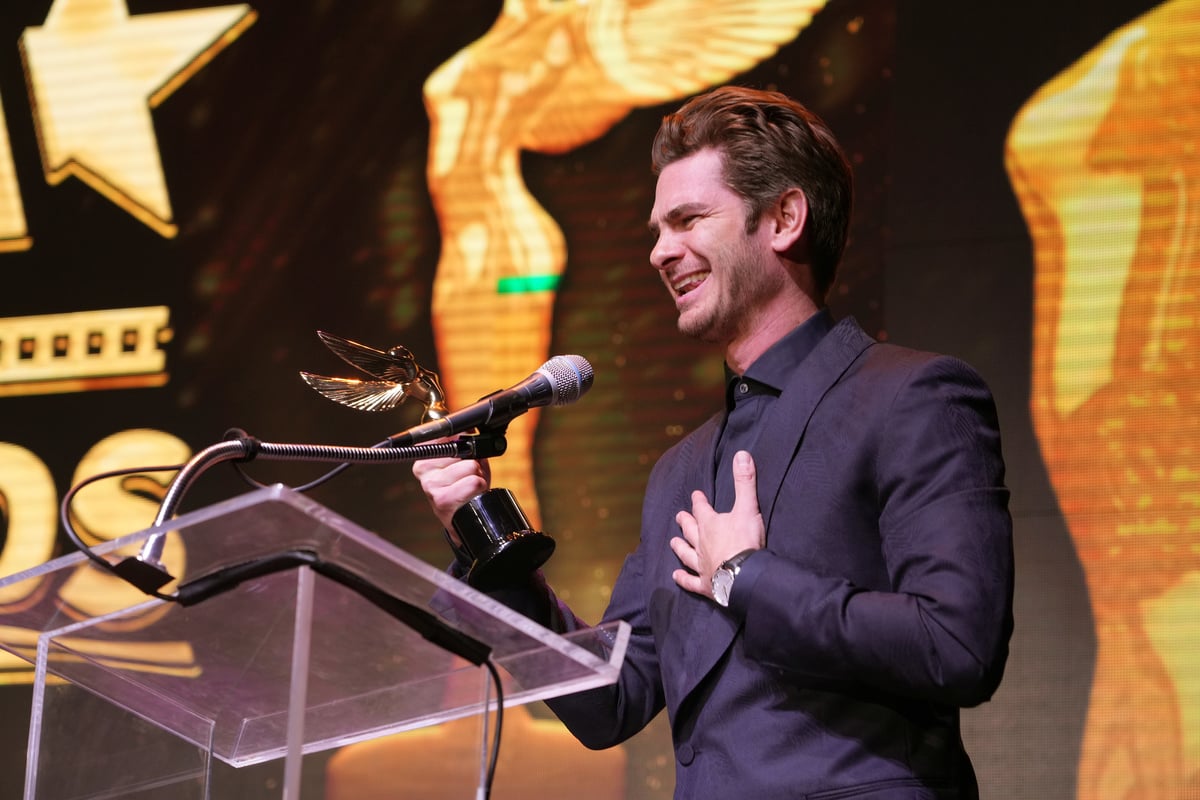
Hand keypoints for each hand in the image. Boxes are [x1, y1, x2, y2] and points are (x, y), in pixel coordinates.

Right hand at [411, 440, 491, 535]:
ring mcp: (431, 484)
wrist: (463, 516)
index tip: (463, 451)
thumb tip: (469, 427)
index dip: (464, 440)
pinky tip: (470, 495)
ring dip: (477, 476)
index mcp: (425, 453)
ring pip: (471, 466)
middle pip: (463, 449)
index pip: (447, 433)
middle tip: (467, 476)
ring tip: (469, 486)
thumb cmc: (464, 485)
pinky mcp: (442, 500)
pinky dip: (479, 487)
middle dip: (473, 462)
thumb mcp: (463, 457)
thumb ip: (464, 439)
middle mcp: (422, 468)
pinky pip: (474, 482)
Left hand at [670, 450, 765, 598]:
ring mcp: (701, 564)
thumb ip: (744, 482)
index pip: (702, 509)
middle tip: (679, 516)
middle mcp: (701, 543)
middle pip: (690, 530)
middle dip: (685, 521)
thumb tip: (741, 454)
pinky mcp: (705, 584)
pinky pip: (690, 581)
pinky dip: (682, 579)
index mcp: (711, 524)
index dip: (698, 501)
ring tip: (673, 542)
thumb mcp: (748, 507)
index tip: (695, 494)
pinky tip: (675, 576)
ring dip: (680, 547)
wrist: (743, 576)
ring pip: (686, 553)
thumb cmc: (745, 541)